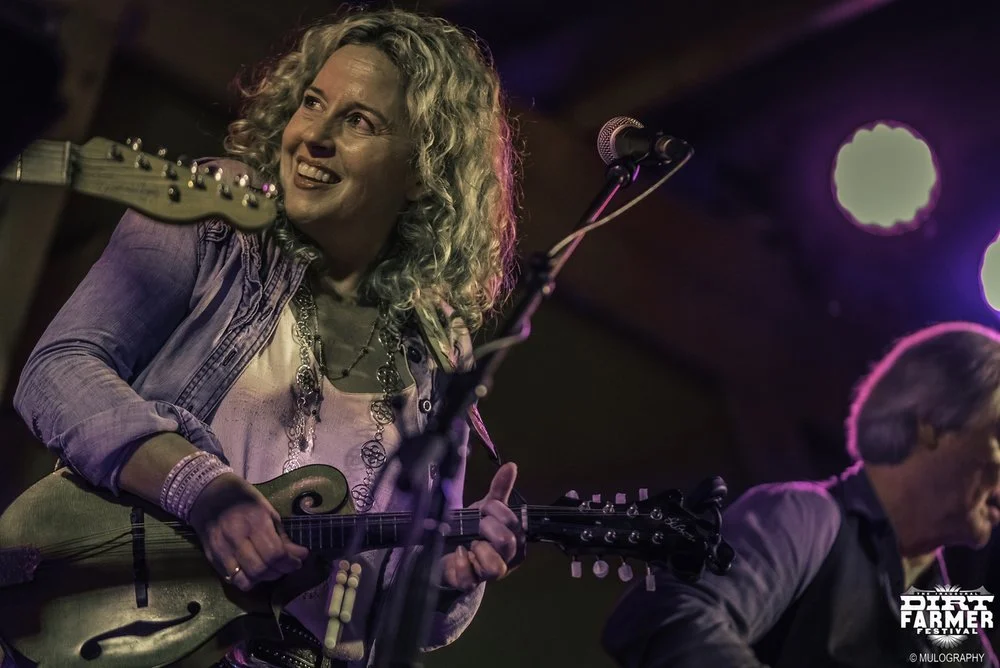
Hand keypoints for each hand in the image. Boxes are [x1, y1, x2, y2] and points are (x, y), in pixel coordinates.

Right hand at [188, 473, 309, 591]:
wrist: (208, 494)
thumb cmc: (243, 499)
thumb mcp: (267, 510)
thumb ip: (282, 535)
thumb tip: (300, 555)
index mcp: (254, 522)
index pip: (274, 553)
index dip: (290, 562)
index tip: (299, 560)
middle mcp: (236, 538)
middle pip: (261, 569)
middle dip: (279, 571)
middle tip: (287, 566)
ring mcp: (221, 550)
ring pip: (246, 579)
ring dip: (264, 578)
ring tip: (272, 570)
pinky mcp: (212, 558)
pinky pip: (232, 579)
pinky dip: (247, 580)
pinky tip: (254, 572)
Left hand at [440, 462, 522, 591]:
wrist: (447, 550)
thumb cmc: (472, 529)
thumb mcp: (485, 509)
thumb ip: (499, 490)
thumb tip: (511, 466)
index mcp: (515, 540)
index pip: (513, 522)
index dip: (495, 511)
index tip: (483, 509)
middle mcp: (507, 559)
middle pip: (506, 542)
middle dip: (486, 528)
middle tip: (475, 525)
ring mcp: (489, 575)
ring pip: (495, 566)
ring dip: (479, 549)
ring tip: (469, 543)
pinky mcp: (470, 584)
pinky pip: (470, 579)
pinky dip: (461, 563)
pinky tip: (457, 552)